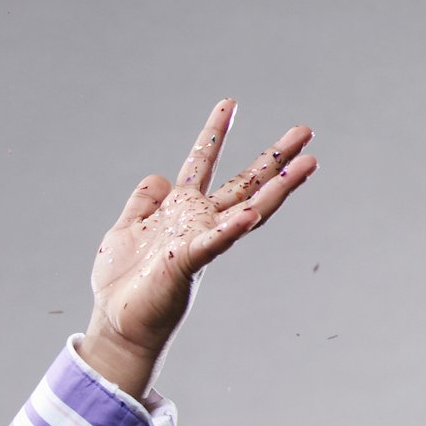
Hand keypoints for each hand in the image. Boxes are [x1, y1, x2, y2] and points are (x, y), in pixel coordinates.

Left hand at [81, 100, 316, 397]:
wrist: (117, 323)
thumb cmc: (122, 282)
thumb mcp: (125, 230)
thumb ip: (142, 203)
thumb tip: (159, 177)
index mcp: (181, 211)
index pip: (202, 164)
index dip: (214, 133)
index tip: (229, 102)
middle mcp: (198, 223)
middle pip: (243, 183)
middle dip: (274, 157)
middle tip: (306, 130)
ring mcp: (199, 241)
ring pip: (246, 209)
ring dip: (278, 187)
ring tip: (308, 163)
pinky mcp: (187, 262)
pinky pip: (214, 243)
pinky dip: (231, 229)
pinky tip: (249, 215)